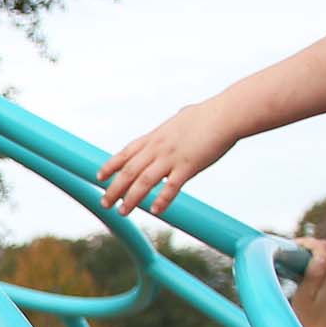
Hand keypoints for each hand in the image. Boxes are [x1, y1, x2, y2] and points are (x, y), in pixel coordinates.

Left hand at [96, 99, 239, 214]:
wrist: (226, 114)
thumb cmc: (208, 114)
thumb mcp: (182, 118)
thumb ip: (176, 123)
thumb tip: (180, 114)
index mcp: (155, 137)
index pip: (126, 153)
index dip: (111, 166)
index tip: (99, 177)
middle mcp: (158, 147)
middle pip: (129, 171)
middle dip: (114, 189)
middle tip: (104, 203)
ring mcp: (172, 157)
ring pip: (144, 181)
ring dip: (131, 198)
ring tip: (123, 211)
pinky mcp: (188, 166)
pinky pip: (171, 187)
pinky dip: (162, 199)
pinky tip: (155, 211)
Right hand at [287, 236, 325, 326]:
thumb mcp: (305, 300)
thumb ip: (313, 274)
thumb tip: (320, 253)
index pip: (323, 247)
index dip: (304, 243)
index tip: (285, 249)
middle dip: (309, 248)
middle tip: (287, 254)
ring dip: (314, 258)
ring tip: (292, 265)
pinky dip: (319, 269)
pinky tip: (304, 279)